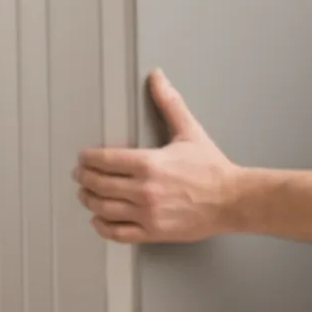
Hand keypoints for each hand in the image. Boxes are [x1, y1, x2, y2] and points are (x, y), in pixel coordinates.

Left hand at [75, 69, 238, 244]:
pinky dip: (102, 227)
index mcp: (150, 164)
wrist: (232, 200)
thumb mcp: (190, 131)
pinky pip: (118, 233)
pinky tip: (99, 220)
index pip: (104, 160)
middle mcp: (145, 190)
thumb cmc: (212, 169)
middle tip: (80, 174)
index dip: (87, 158)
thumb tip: (157, 78)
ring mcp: (147, 213)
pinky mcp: (153, 231)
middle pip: (98, 184)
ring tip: (85, 193)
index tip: (83, 157)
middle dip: (84, 177)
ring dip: (88, 200)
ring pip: (103, 209)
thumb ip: (169, 103)